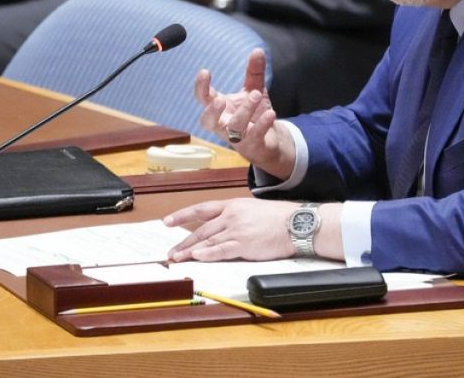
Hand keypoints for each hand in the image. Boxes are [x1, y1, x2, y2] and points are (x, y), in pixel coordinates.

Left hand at [164, 198, 298, 261]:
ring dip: (190, 251)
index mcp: (233, 205)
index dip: (182, 215)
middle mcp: (231, 215)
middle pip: (201, 229)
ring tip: (177, 258)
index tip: (167, 221)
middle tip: (171, 252)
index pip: (201, 209)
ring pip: (207, 240)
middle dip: (183, 241)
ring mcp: (237, 229)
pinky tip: (196, 257)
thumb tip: (224, 226)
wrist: (296, 223)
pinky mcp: (244, 243)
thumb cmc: (279, 219)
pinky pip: (221, 249)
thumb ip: (237, 217)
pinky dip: (207, 253)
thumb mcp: (254, 210)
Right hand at [195, 49, 294, 178]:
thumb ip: (254, 71)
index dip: (201, 87)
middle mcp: (223, 124)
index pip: (203, 99)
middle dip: (212, 111)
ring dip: (244, 111)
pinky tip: (270, 113)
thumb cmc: (254, 115)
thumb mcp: (255, 89)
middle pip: (208, 121)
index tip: (205, 72)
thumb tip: (258, 50)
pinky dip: (261, 125)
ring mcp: (237, 137)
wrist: (269, 141)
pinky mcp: (252, 145)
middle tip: (220, 100)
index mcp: (220, 109)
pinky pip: (254, 136)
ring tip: (257, 94)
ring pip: (234, 128)